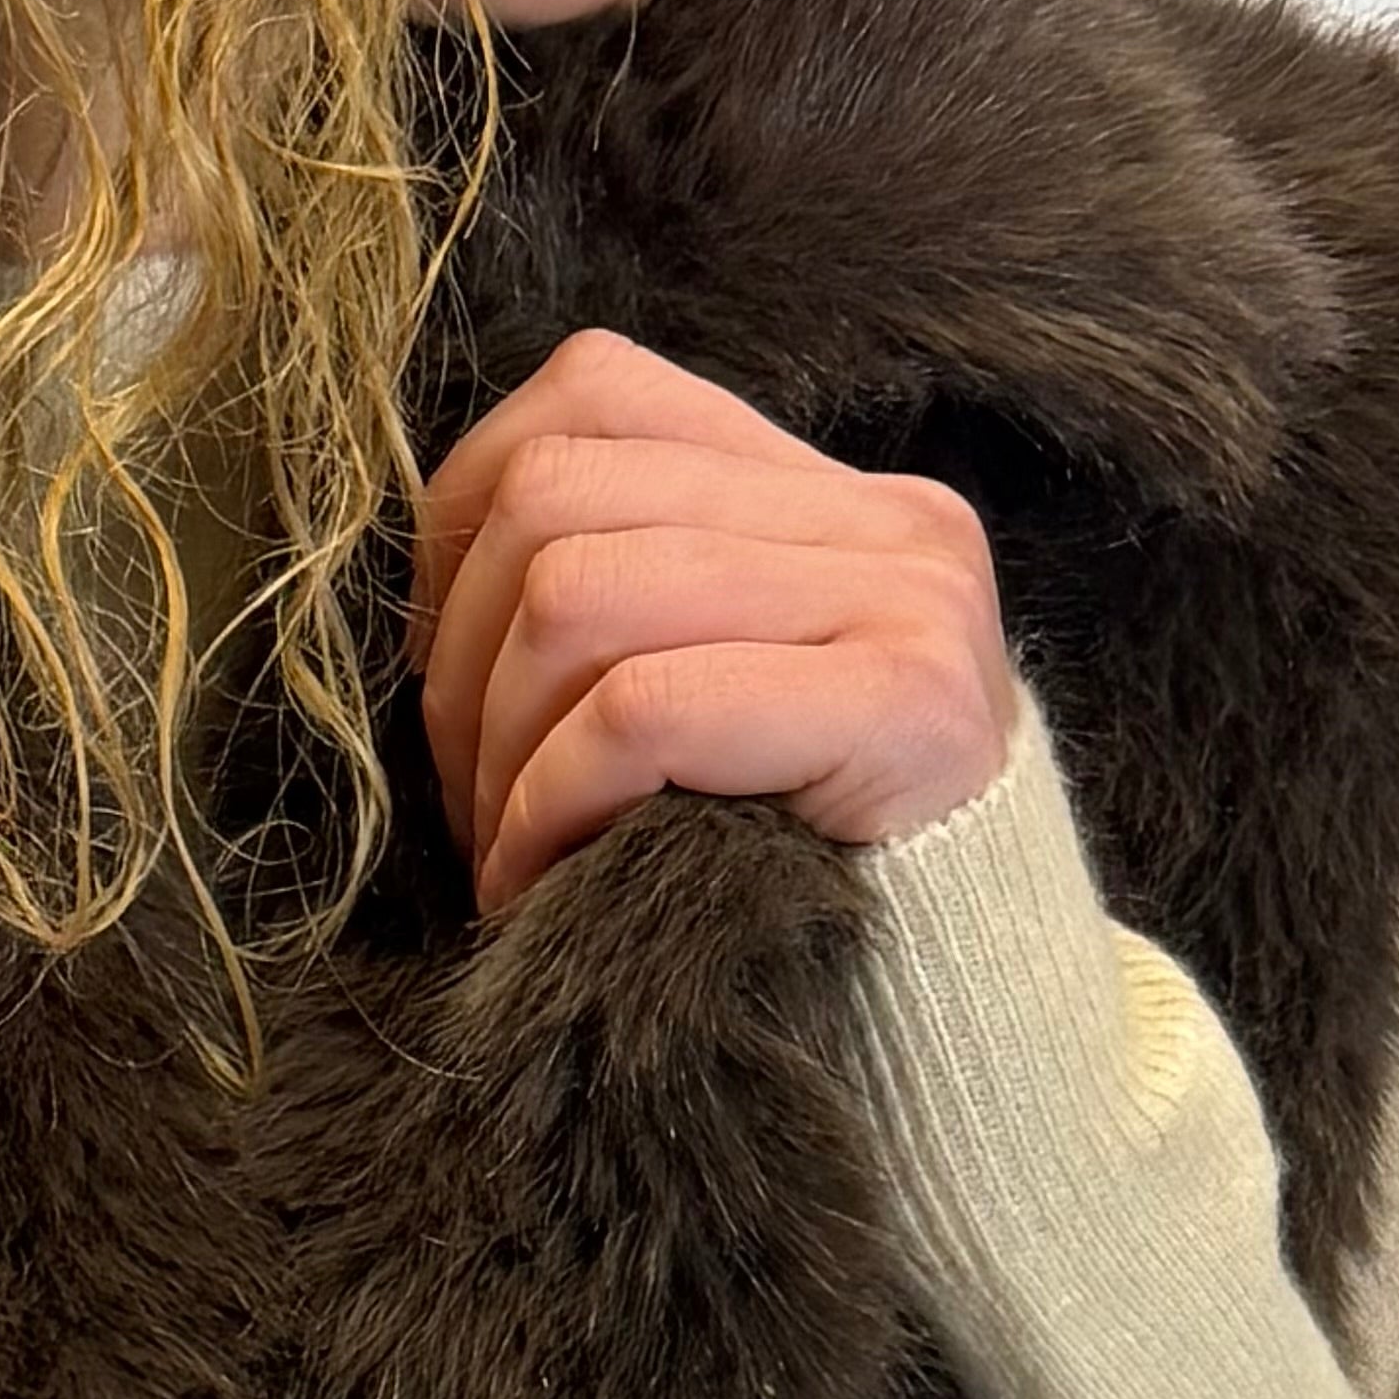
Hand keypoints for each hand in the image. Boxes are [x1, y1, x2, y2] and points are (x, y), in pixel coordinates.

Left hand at [405, 325, 1026, 917]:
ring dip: (494, 744)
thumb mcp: (713, 705)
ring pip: (579, 591)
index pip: (593, 393)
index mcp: (824, 491)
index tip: (447, 669)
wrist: (965, 1006)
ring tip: (502, 848)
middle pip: (556, 491)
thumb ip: (632, 603)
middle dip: (458, 657)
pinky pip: (644, 709)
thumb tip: (433, 577)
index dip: (465, 521)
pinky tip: (541, 880)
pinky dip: (550, 802)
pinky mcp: (902, 702)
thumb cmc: (802, 873)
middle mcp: (879, 516)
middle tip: (465, 797)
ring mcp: (905, 596)